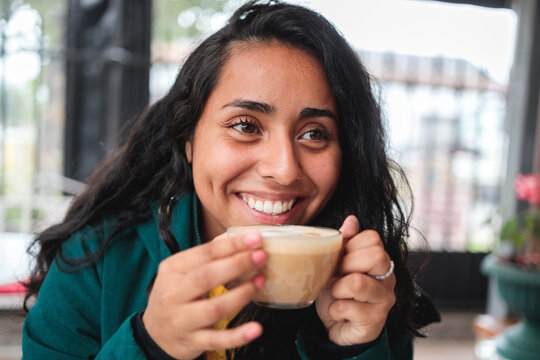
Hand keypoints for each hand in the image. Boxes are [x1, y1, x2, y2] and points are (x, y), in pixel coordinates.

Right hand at [142, 232, 266, 358]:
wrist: (155, 333)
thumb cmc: (175, 295)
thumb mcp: (181, 271)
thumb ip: (206, 255)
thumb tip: (233, 235)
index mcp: (173, 269)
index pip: (205, 253)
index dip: (232, 245)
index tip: (255, 238)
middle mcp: (174, 294)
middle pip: (207, 277)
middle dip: (237, 264)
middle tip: (261, 256)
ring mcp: (182, 320)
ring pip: (214, 308)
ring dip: (241, 295)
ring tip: (260, 282)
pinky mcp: (192, 342)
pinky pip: (217, 339)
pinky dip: (238, 335)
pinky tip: (256, 329)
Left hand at [315, 216, 395, 345]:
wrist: (337, 325)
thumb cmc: (338, 291)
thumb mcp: (336, 263)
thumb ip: (344, 242)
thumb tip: (352, 219)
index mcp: (379, 259)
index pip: (373, 238)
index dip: (350, 246)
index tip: (340, 259)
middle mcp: (388, 277)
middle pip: (375, 256)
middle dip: (346, 265)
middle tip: (336, 276)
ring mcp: (385, 299)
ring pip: (358, 283)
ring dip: (337, 289)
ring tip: (335, 294)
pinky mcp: (376, 321)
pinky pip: (347, 307)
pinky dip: (334, 309)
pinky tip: (338, 311)